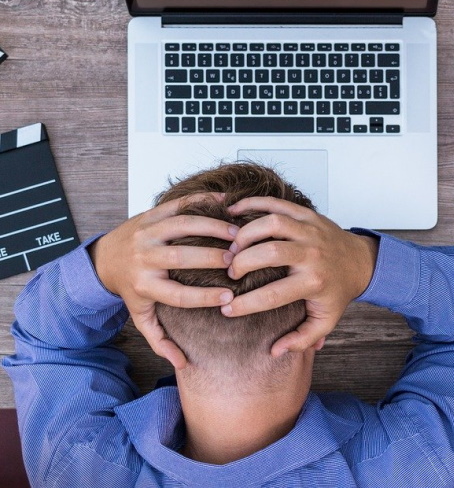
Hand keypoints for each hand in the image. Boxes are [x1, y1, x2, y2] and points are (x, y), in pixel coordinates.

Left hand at [90, 194, 238, 369]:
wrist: (104, 257)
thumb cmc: (130, 288)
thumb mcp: (140, 315)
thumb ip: (159, 339)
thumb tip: (182, 363)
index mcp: (144, 286)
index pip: (179, 295)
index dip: (205, 297)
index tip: (230, 297)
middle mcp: (144, 258)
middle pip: (181, 258)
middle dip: (212, 258)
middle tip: (237, 260)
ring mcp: (147, 233)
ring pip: (182, 226)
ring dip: (212, 227)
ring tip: (236, 233)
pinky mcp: (152, 214)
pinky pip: (179, 204)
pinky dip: (203, 201)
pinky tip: (226, 203)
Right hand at [222, 197, 377, 355]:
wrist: (361, 262)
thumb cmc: (338, 292)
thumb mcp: (325, 321)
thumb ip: (301, 339)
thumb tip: (274, 352)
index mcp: (314, 283)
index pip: (272, 295)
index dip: (245, 304)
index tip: (226, 310)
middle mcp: (312, 254)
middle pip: (269, 253)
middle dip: (242, 263)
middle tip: (230, 273)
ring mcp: (310, 230)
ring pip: (272, 223)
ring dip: (246, 234)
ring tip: (232, 247)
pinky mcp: (307, 214)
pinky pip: (277, 204)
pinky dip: (252, 204)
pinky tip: (233, 212)